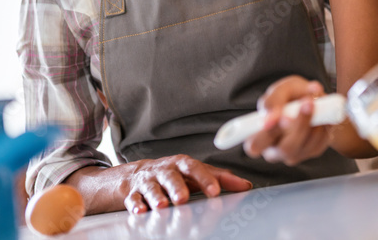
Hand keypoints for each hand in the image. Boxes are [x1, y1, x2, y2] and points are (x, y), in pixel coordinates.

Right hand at [120, 156, 251, 213]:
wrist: (134, 176)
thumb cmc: (171, 175)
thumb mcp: (193, 174)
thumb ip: (218, 178)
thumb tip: (245, 185)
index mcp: (181, 164)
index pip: (195, 168)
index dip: (205, 178)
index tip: (215, 191)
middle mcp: (164, 170)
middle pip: (171, 176)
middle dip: (177, 187)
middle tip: (183, 198)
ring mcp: (147, 182)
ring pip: (151, 188)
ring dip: (157, 197)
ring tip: (163, 206)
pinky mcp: (132, 193)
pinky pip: (133, 199)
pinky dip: (136, 205)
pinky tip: (140, 211)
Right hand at [243, 76, 331, 166]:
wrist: (310, 102)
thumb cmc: (289, 96)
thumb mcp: (281, 89)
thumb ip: (285, 95)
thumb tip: (307, 93)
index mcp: (258, 136)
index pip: (256, 145)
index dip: (268, 134)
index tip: (282, 118)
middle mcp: (274, 151)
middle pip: (286, 149)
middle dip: (299, 126)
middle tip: (307, 103)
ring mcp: (294, 154)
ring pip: (305, 147)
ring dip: (313, 122)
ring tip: (314, 102)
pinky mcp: (312, 152)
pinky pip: (320, 143)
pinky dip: (323, 126)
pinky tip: (321, 114)